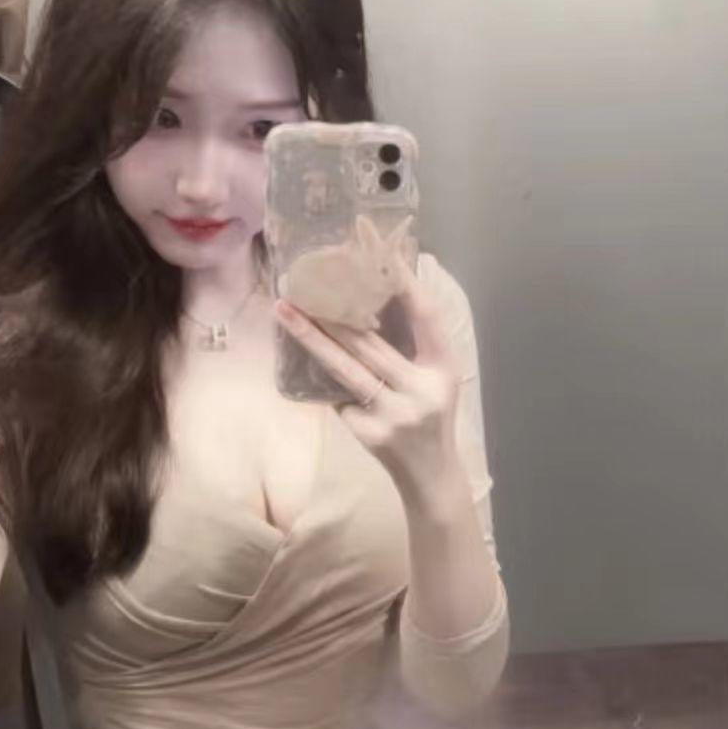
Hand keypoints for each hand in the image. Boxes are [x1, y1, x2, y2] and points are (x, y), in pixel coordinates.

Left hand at [274, 255, 462, 502]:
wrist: (431, 476)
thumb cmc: (432, 415)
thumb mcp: (438, 376)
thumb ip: (416, 341)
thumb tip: (371, 295)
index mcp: (443, 368)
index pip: (423, 315)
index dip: (401, 282)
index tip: (376, 252)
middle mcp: (420, 390)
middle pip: (371, 343)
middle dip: (333, 312)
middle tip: (302, 285)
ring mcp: (393, 414)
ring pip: (346, 369)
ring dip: (312, 338)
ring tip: (284, 312)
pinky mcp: (367, 433)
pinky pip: (339, 397)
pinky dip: (330, 384)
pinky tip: (312, 374)